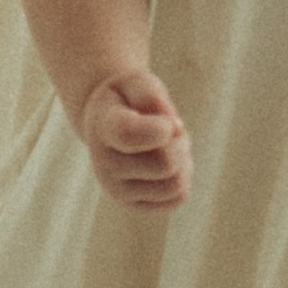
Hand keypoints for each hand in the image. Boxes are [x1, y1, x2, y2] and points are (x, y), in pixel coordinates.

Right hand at [78, 67, 191, 209]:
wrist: (106, 123)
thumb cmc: (128, 99)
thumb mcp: (137, 82)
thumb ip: (151, 96)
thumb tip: (172, 129)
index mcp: (103, 128)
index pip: (130, 135)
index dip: (160, 128)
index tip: (169, 121)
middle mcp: (105, 165)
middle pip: (165, 163)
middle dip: (179, 142)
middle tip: (171, 127)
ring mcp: (118, 190)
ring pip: (175, 184)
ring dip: (183, 160)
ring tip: (170, 144)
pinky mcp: (134, 205)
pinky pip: (177, 198)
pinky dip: (182, 177)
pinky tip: (169, 162)